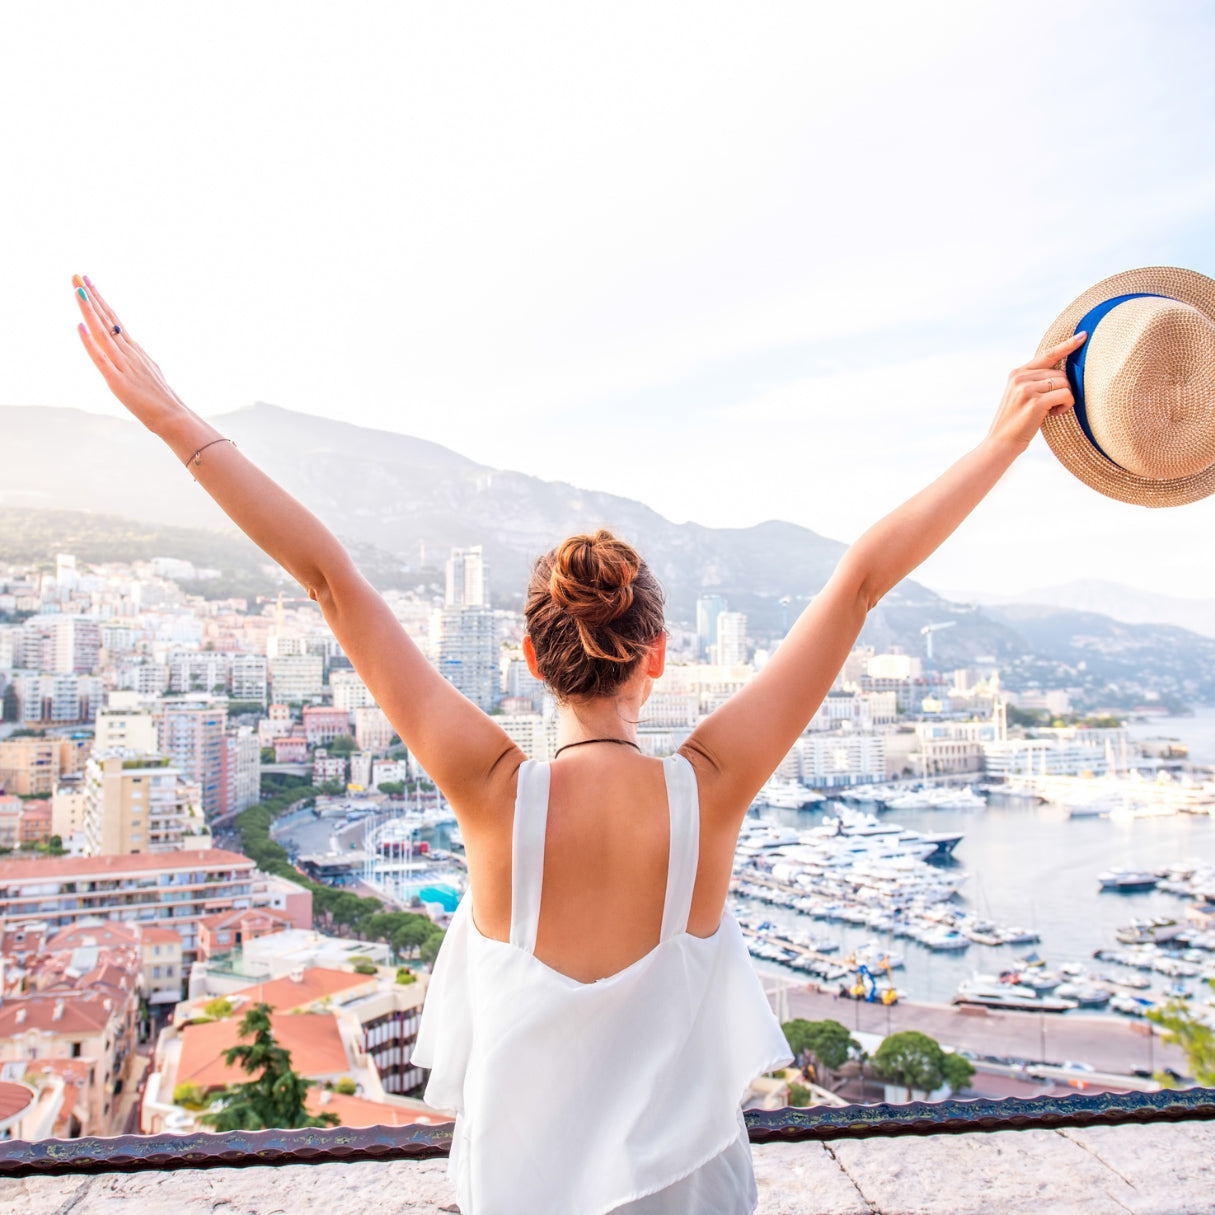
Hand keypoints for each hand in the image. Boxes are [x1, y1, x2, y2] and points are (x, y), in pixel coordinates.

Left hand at [73, 275, 184, 433]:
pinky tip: (80, 326)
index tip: (87, 282)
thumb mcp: (149, 371)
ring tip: (77, 290)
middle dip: (90, 296)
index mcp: (134, 350)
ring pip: (102, 332)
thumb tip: (131, 346)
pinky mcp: (117, 381)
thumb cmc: (162, 399)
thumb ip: (136, 358)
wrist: (173, 417)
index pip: (113, 320)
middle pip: (106, 319)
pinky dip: (90, 342)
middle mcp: (128, 352)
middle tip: (77, 275)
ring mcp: (123, 365)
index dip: (99, 300)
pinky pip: (101, 358)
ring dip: (89, 310)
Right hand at [987, 331, 1086, 450]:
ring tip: (1052, 411)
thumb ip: (1036, 380)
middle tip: (1052, 405)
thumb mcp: (1021, 395)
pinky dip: (1066, 405)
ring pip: (1065, 383)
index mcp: (1017, 373)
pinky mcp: (1035, 402)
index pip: (1047, 354)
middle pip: (1061, 373)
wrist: (1001, 442)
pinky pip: (1066, 395)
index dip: (1067, 345)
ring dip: (1066, 399)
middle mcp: (1021, 377)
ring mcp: (1027, 389)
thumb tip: (1066, 373)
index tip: (1083, 335)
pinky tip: (1055, 414)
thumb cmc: (1017, 421)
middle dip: (1063, 389)